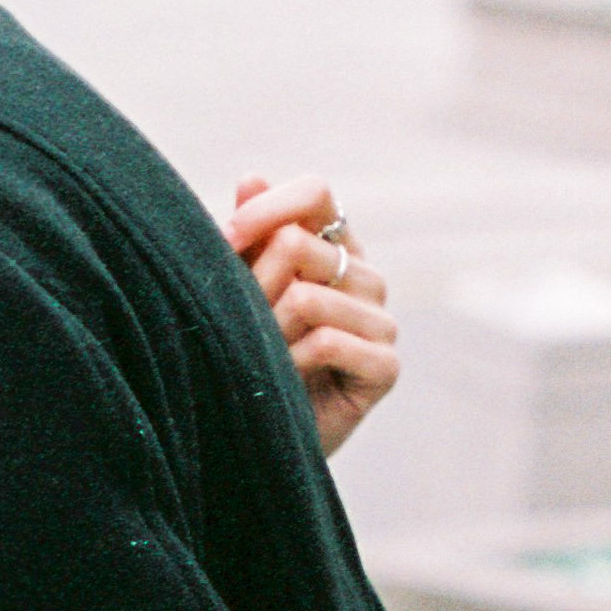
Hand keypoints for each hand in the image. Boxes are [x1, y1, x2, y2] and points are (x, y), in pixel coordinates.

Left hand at [225, 175, 399, 459]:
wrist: (258, 434)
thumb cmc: (246, 354)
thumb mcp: (237, 290)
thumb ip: (247, 237)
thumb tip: (251, 176)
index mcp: (334, 246)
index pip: (316, 193)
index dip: (265, 210)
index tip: (225, 241)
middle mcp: (364, 275)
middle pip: (298, 245)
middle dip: (252, 286)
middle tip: (241, 324)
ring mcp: (381, 321)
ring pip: (308, 297)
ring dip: (267, 332)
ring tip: (261, 357)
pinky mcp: (385, 366)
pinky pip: (329, 342)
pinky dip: (291, 361)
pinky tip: (283, 381)